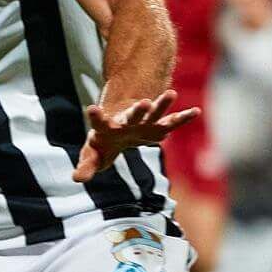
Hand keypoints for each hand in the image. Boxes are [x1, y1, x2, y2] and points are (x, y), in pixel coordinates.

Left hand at [74, 89, 197, 182]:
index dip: (95, 116)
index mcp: (106, 128)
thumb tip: (76, 179)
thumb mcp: (92, 156)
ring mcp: (143, 123)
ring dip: (161, 105)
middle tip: (144, 102)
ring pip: (153, 113)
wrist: (118, 132)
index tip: (91, 109)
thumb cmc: (103, 144)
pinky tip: (196, 111)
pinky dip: (183, 117)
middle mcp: (125, 122)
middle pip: (132, 114)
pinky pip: (172, 122)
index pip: (99, 121)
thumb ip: (86, 166)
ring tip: (171, 93)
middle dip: (138, 110)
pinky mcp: (157, 128)